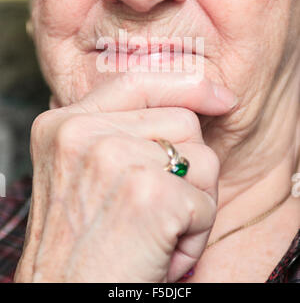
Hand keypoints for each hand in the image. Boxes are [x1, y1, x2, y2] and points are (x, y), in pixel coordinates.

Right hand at [14, 73, 235, 282]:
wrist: (64, 301)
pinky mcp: (147, 193)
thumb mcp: (81, 172)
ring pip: (202, 158)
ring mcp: (113, 158)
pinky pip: (205, 202)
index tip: (220, 98)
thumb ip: (117, 132)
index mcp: (63, 124)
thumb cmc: (80, 246)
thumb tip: (185, 102)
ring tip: (156, 232)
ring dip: (194, 201)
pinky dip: (194, 235)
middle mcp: (82, 132)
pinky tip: (160, 252)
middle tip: (158, 207)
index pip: (138, 80)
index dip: (186, 85)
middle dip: (189, 166)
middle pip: (182, 120)